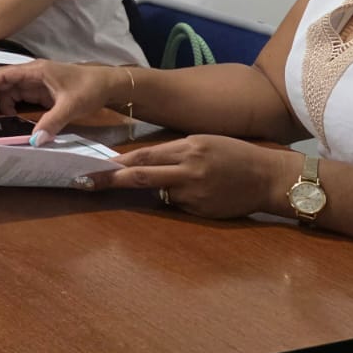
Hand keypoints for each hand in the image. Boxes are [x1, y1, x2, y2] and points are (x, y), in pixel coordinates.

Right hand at [0, 60, 109, 140]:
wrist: (109, 84)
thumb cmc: (90, 88)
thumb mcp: (71, 106)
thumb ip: (52, 122)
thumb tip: (35, 141)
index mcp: (35, 71)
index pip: (2, 77)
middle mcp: (32, 74)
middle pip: (1, 84)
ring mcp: (36, 83)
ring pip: (8, 92)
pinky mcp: (41, 92)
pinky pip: (18, 99)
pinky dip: (9, 108)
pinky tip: (9, 120)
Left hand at [82, 135, 302, 219]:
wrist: (269, 178)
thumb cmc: (235, 153)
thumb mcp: (203, 141)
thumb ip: (173, 151)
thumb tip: (139, 162)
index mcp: (188, 147)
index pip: (143, 155)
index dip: (116, 161)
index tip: (92, 165)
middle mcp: (188, 170)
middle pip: (140, 176)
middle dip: (108, 180)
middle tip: (83, 182)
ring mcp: (194, 193)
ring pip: (157, 193)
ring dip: (147, 190)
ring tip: (145, 184)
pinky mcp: (200, 211)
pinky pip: (176, 204)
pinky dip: (173, 199)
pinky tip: (193, 193)